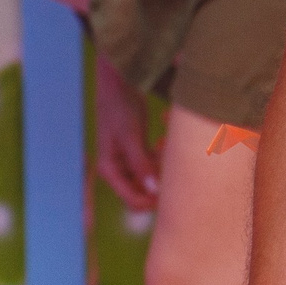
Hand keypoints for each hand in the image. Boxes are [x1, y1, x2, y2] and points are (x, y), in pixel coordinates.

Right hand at [92, 54, 159, 212]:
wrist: (118, 82)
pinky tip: (162, 138)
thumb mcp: (130, 135)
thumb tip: (153, 191)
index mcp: (111, 171)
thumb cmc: (119, 107)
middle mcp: (119, 171)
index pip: (134, 202)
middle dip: (161, 179)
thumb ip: (141, 164)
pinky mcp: (139, 153)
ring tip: (165, 142)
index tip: (175, 188)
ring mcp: (129, 163)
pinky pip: (156, 164)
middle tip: (169, 160)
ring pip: (154, 178)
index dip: (155, 200)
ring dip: (163, 164)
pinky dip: (162, 154)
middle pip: (146, 192)